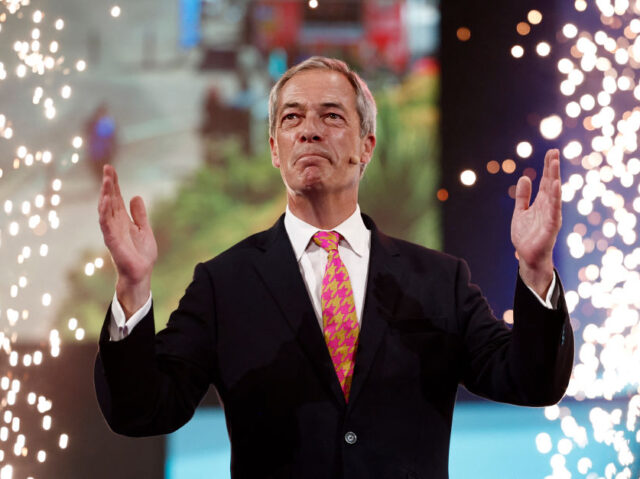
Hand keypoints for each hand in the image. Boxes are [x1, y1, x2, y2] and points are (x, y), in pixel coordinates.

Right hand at [98, 165, 157, 316]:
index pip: (116, 198)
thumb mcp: (144, 230)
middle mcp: (115, 224)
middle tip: (107, 169)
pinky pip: (106, 226)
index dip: (114, 184)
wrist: (142, 274)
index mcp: (123, 220)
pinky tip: (106, 202)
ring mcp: (112, 232)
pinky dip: (105, 213)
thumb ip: (139, 215)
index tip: (110, 168)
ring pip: (106, 211)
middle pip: (110, 201)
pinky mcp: (113, 242)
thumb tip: (135, 196)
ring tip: (107, 182)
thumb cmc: (141, 254)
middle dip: (108, 185)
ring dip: (106, 196)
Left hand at [511, 149, 561, 297]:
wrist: (527, 257)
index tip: (551, 152)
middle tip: (554, 151)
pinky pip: (554, 210)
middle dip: (552, 168)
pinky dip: (555, 198)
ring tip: (555, 163)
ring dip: (554, 178)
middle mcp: (548, 207)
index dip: (548, 167)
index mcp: (541, 203)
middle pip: (551, 184)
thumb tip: (524, 177)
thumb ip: (522, 196)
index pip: (546, 181)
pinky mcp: (551, 226)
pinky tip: (555, 186)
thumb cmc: (526, 236)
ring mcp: (551, 216)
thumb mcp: (520, 212)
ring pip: (553, 194)